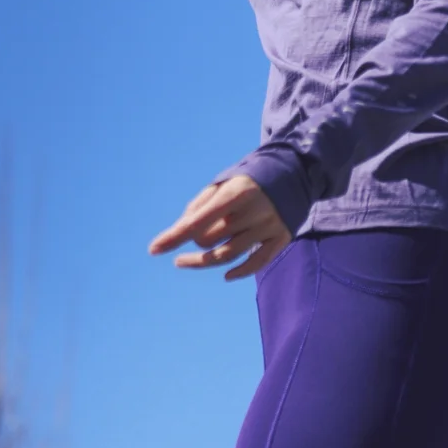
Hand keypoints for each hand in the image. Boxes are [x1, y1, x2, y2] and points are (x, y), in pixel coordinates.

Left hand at [148, 175, 292, 282]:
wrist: (294, 173)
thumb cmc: (247, 180)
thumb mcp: (223, 183)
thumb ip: (200, 205)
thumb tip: (182, 230)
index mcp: (236, 192)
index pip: (199, 220)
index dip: (175, 236)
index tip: (153, 249)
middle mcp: (254, 210)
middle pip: (212, 240)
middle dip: (196, 242)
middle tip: (189, 239)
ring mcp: (269, 225)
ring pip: (229, 255)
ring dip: (203, 261)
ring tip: (183, 261)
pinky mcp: (281, 237)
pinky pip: (257, 262)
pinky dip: (240, 272)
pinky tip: (225, 274)